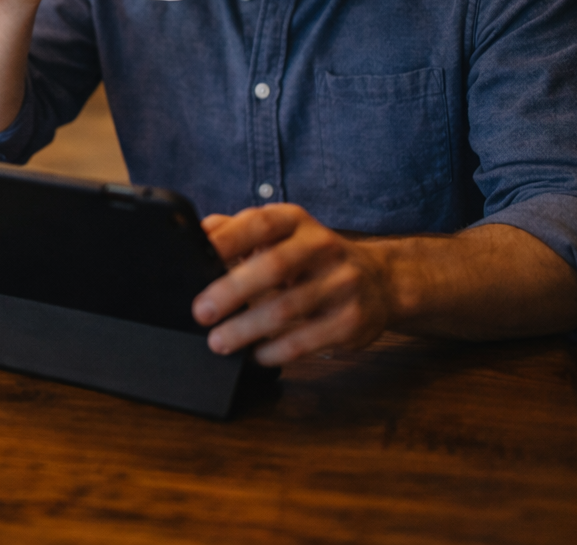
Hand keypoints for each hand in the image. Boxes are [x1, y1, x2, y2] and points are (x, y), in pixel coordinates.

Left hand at [192, 204, 394, 365]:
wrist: (378, 281)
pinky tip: (254, 355)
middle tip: (201, 311)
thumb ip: (236, 230)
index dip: (228, 239)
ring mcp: (341, 283)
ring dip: (246, 329)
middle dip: (231, 291)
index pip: (259, 222)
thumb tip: (197, 232)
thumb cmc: (311, 258)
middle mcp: (322, 246)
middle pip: (273, 266)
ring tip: (219, 341)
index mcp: (295, 221)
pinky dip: (275, 351)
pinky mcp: (351, 320)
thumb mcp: (278, 234)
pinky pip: (306, 340)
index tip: (198, 257)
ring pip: (288, 308)